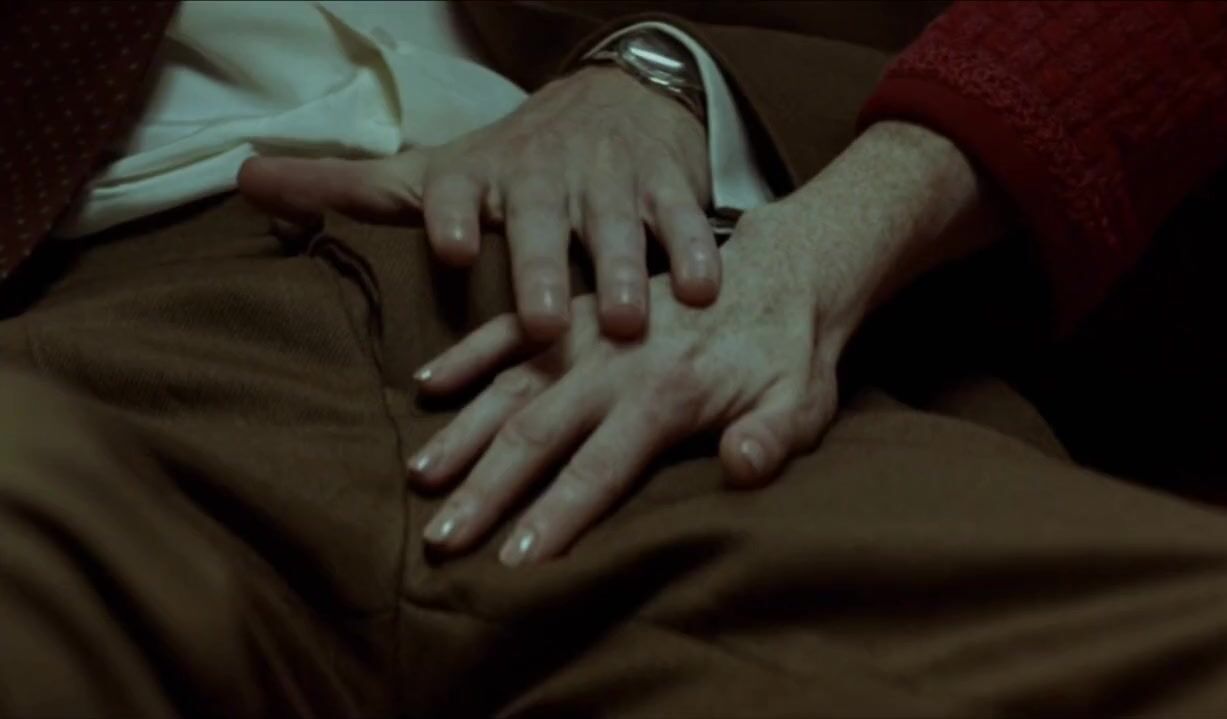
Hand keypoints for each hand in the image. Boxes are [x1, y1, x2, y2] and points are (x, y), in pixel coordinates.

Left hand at [237, 65, 717, 341]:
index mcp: (478, 178)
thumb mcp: (431, 170)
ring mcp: (606, 179)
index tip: (448, 246)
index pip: (454, 191)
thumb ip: (345, 189)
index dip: (449, 214)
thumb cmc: (510, 161)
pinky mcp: (663, 183)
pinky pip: (682, 217)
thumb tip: (241, 180)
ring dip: (622, 269)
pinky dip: (693, 249)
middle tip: (546, 324)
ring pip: (615, 224)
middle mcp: (541, 176)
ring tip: (628, 321)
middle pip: (538, 222)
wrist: (609, 101)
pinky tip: (703, 289)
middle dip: (541, 268)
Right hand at [408, 207, 855, 565]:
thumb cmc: (791, 352)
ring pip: (510, 386)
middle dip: (486, 491)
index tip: (511, 562)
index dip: (555, 517)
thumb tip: (740, 467)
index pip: (599, 469)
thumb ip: (773, 438)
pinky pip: (512, 329)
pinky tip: (426, 385)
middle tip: (441, 540)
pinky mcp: (580, 309)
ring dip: (463, 433)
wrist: (786, 268)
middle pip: (536, 434)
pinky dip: (467, 354)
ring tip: (420, 477)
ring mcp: (590, 333)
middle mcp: (614, 364)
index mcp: (665, 395)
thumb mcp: (802, 401)